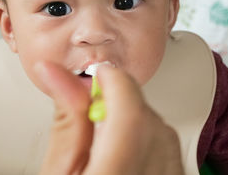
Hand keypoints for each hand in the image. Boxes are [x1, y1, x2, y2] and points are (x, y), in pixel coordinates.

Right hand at [35, 62, 183, 174]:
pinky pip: (170, 149)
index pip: (130, 113)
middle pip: (147, 118)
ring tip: (106, 140)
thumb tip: (57, 74)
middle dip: (120, 101)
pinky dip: (148, 139)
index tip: (98, 75)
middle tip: (94, 109)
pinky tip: (126, 152)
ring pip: (162, 130)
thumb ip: (66, 122)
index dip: (114, 82)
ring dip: (134, 120)